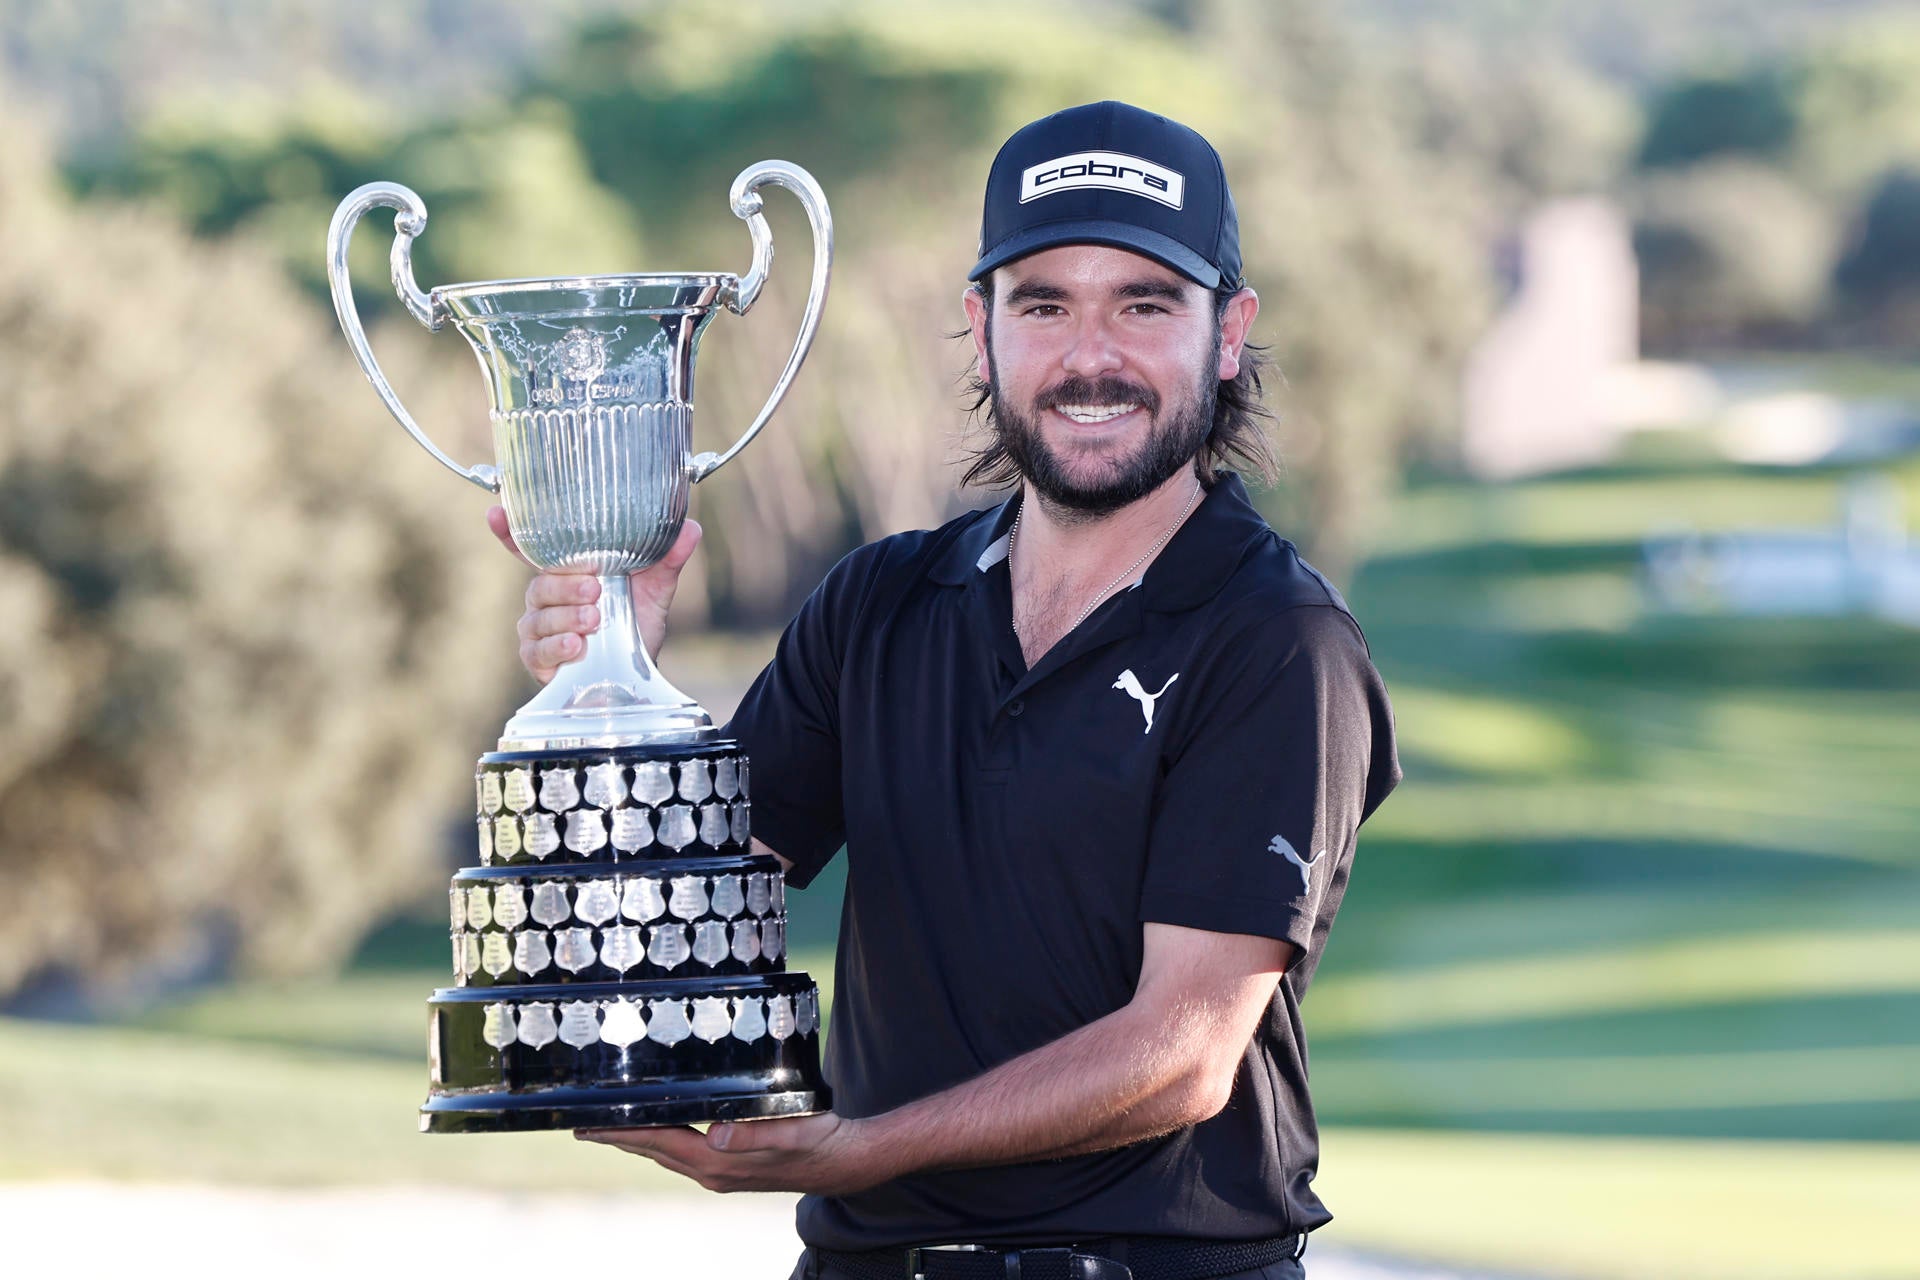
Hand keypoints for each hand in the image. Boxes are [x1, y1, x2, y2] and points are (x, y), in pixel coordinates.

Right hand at [489, 507, 702, 684]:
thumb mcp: (655, 589)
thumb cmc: (636, 622)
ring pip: (538, 616)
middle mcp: (547, 597)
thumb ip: (667, 559)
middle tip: (594, 590)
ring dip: (566, 617)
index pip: (532, 547)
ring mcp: (539, 628)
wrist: (638, 671)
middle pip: (541, 583)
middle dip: (565, 585)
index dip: (510, 531)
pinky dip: (557, 646)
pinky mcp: (538, 659)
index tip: (496, 514)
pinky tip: (576, 646)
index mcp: (568, 572)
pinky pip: (537, 650)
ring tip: (594, 620)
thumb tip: (690, 528)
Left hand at [575, 1112, 892, 1195]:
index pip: (659, 1142)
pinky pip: (685, 1153)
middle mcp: (713, 1171)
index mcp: (719, 1163)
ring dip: (637, 1141)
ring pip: (667, 1154)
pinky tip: (662, 1131)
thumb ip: (753, 1133)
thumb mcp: (790, 1130)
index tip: (589, 1125)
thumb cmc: (820, 1140)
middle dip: (619, 1138)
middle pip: (654, 1151)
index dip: (623, 1132)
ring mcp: (721, 1173)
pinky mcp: (731, 1168)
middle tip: (584, 1124)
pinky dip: (663, 1141)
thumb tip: (716, 1135)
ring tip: (611, 1128)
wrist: (845, 1162)